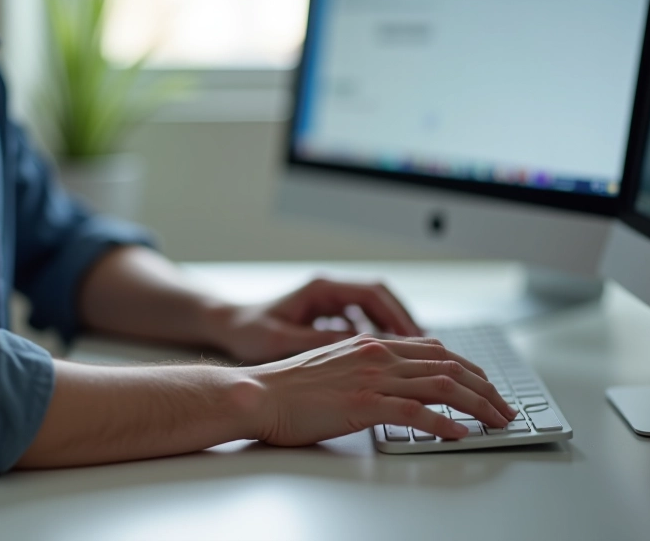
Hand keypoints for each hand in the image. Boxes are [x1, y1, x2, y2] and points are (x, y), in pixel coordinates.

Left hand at [209, 277, 422, 363]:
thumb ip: (322, 342)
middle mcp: (327, 290)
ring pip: (373, 310)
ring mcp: (327, 301)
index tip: (415, 338)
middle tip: (425, 349)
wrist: (224, 327)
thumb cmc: (248, 333)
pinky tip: (384, 360)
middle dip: (403, 322)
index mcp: (321, 288)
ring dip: (392, 330)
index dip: (397, 315)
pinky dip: (376, 337)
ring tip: (411, 357)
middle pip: (380, 298)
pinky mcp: (324, 316)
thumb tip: (362, 347)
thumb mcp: (284, 340)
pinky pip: (361, 321)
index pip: (372, 293)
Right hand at [241, 334, 516, 444]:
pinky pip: (414, 411)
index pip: (435, 350)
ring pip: (440, 385)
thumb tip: (396, 384)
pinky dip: (443, 423)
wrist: (257, 392)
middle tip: (504, 407)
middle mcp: (377, 354)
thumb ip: (368, 370)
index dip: (468, 368)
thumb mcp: (336, 367)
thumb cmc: (289, 387)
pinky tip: (460, 434)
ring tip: (496, 421)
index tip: (487, 385)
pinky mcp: (361, 403)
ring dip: (476, 404)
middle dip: (484, 387)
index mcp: (372, 345)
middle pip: (447, 365)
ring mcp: (371, 377)